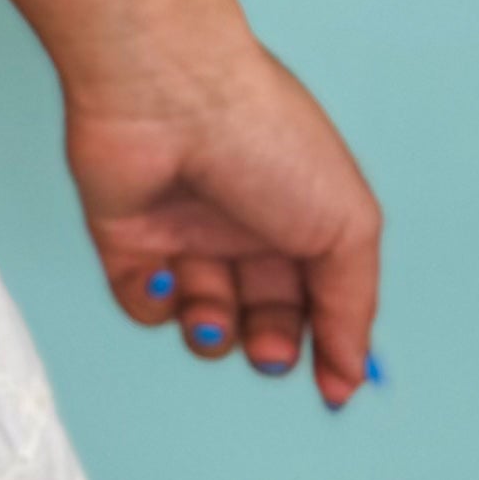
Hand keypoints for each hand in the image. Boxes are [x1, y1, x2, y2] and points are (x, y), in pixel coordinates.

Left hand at [65, 26, 381, 406]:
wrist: (169, 94)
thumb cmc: (265, 141)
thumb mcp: (345, 227)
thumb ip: (351, 306)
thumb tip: (352, 374)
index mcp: (302, 214)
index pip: (321, 295)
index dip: (329, 343)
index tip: (333, 385)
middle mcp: (243, 223)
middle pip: (263, 315)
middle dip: (270, 345)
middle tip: (268, 350)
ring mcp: (183, 231)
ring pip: (203, 317)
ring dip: (213, 334)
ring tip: (213, 315)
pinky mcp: (126, 237)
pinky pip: (143, 301)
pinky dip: (156, 307)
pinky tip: (166, 281)